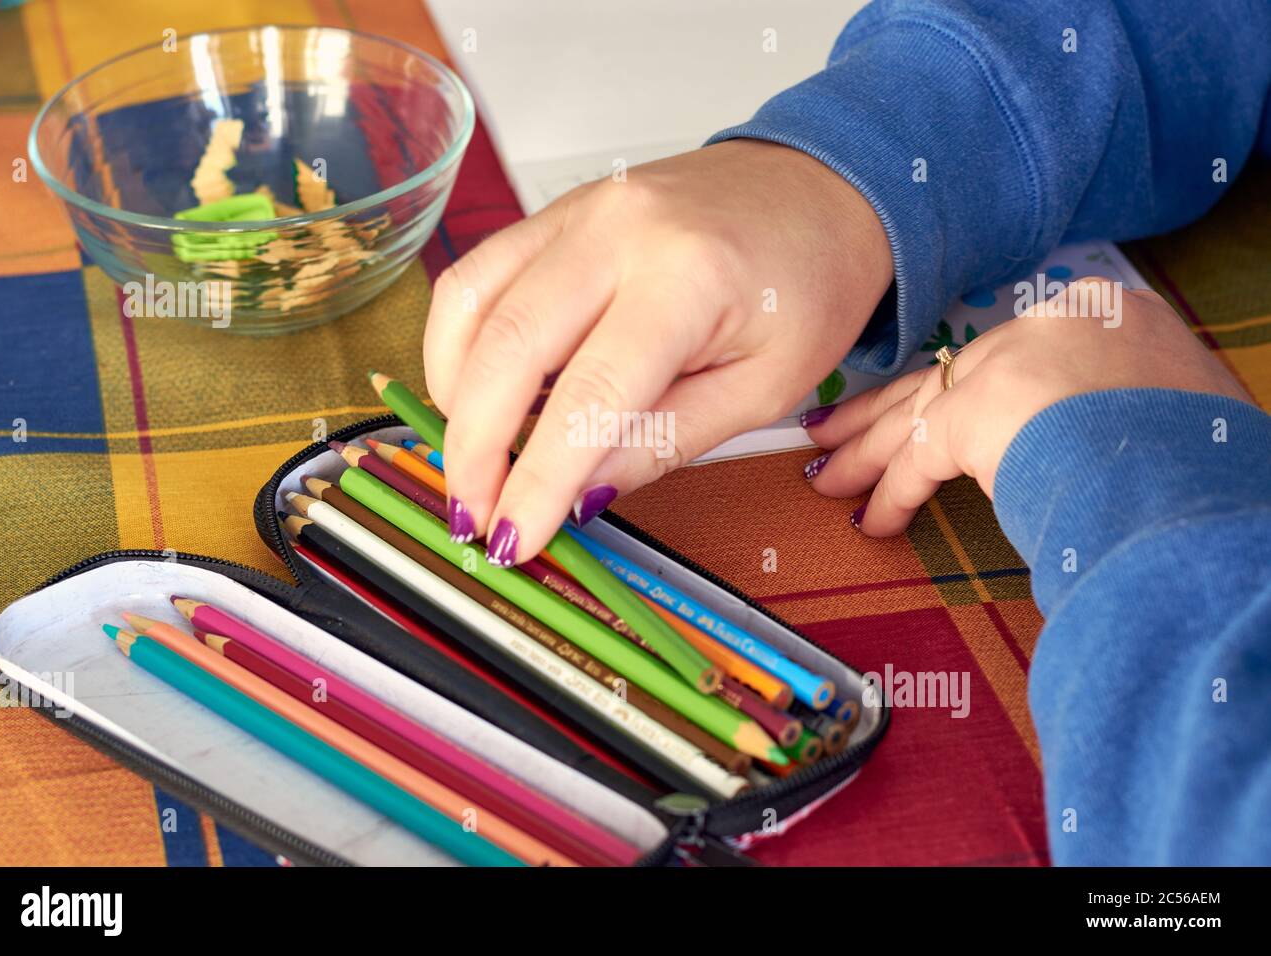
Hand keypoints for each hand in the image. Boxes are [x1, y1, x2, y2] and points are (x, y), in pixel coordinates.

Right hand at [424, 140, 892, 563]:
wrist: (816, 190)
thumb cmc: (807, 286)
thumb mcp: (764, 389)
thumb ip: (666, 440)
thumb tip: (582, 493)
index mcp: (687, 278)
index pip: (590, 394)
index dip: (540, 477)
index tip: (514, 537)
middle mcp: (618, 232)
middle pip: (508, 347)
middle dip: (475, 448)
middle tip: (473, 515)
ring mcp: (577, 212)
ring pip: (472, 304)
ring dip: (455, 396)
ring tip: (473, 461)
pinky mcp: (555, 213)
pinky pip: (478, 276)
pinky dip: (460, 343)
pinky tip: (475, 394)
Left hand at [802, 280, 1249, 535]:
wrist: (1199, 471)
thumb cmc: (1204, 453)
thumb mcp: (1173, 406)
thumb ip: (1117, 406)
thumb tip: (1097, 440)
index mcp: (1105, 314)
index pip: (1008, 355)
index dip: (959, 387)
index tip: (927, 406)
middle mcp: (1050, 326)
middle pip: (949, 374)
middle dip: (885, 412)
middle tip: (835, 430)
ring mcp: (1010, 364)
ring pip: (920, 410)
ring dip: (868, 452)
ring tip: (827, 475)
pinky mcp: (976, 413)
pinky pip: (918, 463)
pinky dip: (892, 494)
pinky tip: (873, 520)